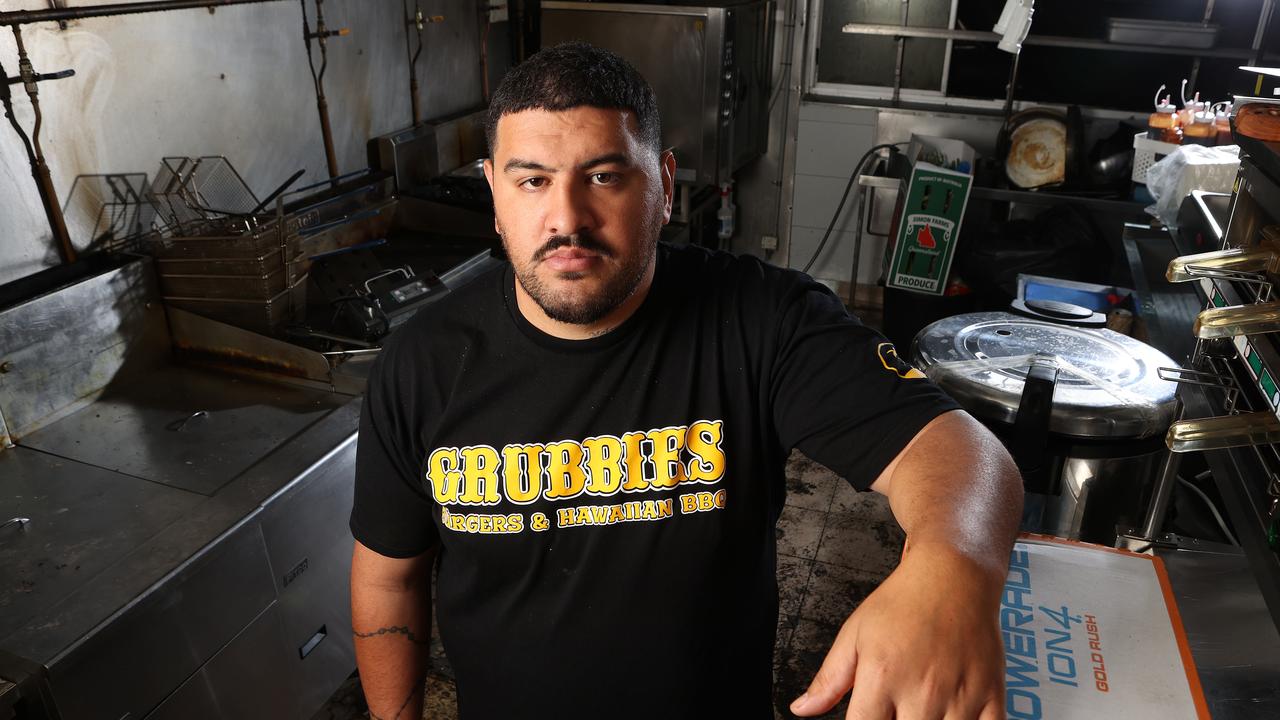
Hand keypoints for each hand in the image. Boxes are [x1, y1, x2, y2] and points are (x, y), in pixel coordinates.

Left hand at [790, 545, 1005, 719]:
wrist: (955, 574)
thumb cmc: (903, 602)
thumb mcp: (855, 633)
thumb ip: (829, 678)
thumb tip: (802, 710)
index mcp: (882, 676)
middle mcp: (922, 690)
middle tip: (895, 710)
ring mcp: (960, 696)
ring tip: (921, 710)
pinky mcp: (992, 696)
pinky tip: (952, 716)